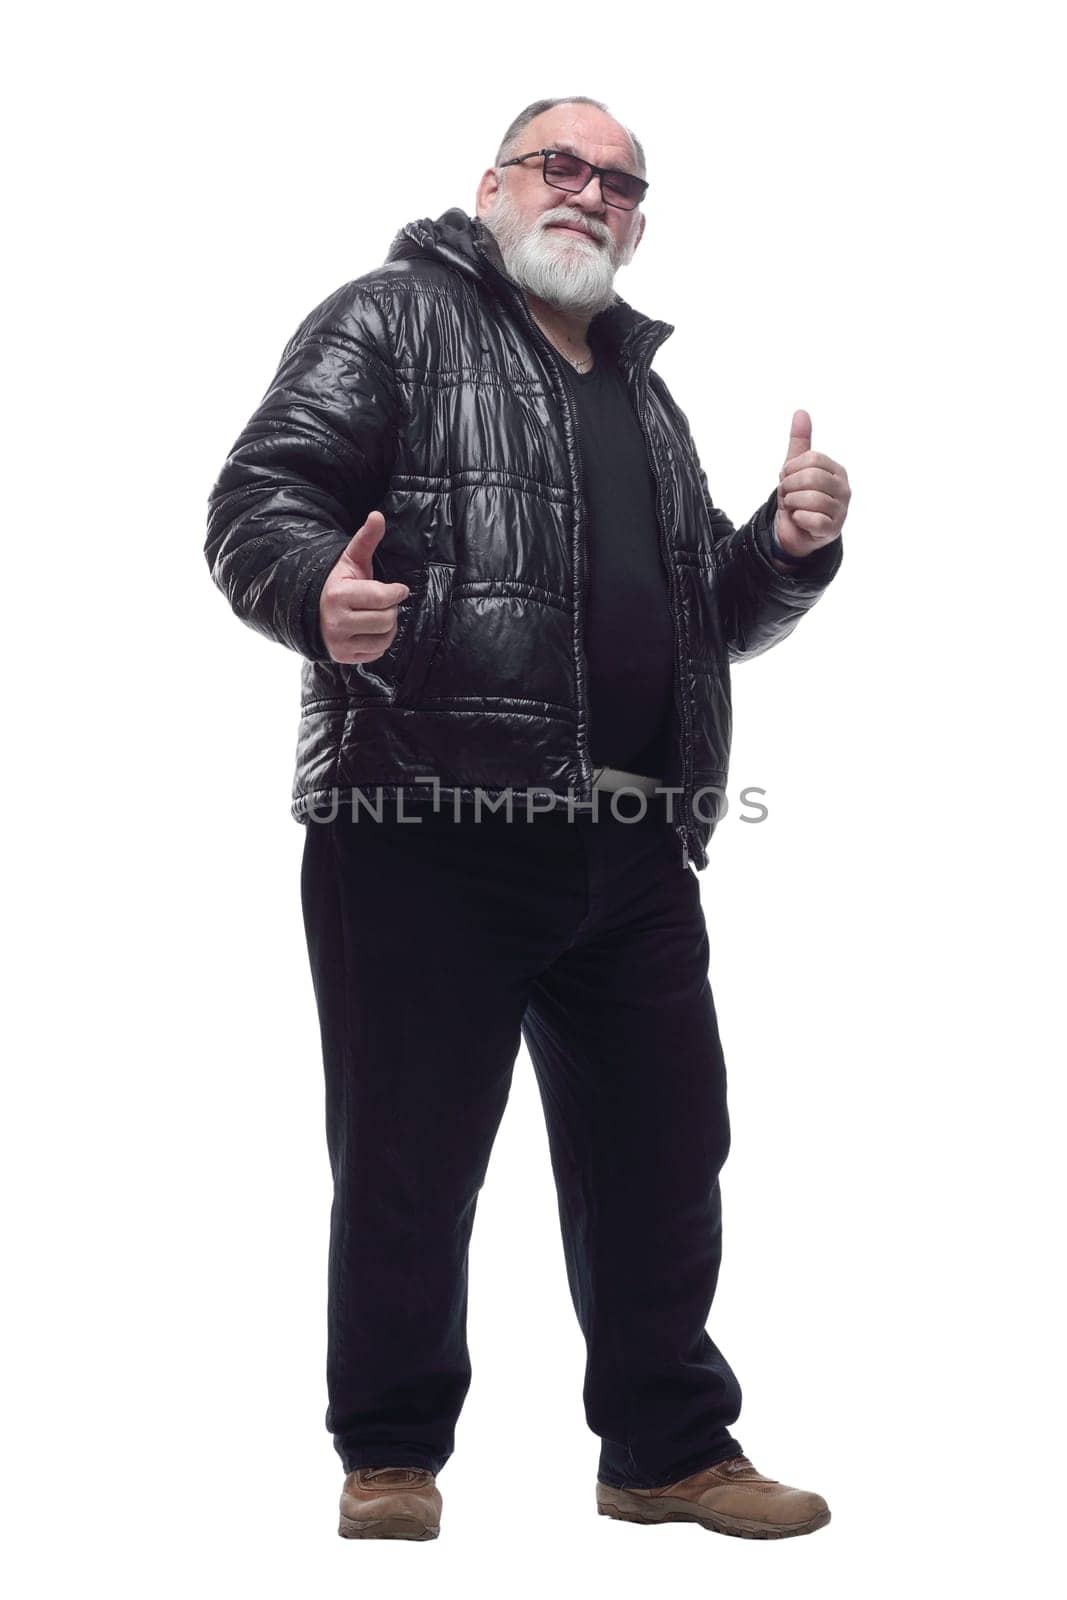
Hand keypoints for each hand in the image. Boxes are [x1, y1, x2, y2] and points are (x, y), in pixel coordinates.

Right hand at [319, 511, 409, 663]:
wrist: (314, 609)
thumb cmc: (339, 582)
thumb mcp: (352, 559)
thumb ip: (366, 538)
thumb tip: (377, 515)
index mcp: (338, 595)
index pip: (382, 597)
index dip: (396, 592)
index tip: (399, 589)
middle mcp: (336, 622)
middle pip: (387, 620)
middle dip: (391, 609)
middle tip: (383, 603)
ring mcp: (338, 643)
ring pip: (384, 638)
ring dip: (388, 627)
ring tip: (378, 616)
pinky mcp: (343, 658)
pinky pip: (377, 653)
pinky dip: (380, 642)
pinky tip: (370, 630)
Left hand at [774, 410, 850, 559]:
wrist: (794, 531)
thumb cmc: (798, 497)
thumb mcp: (795, 468)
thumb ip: (799, 441)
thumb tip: (801, 412)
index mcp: (837, 470)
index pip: (812, 459)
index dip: (791, 469)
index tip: (786, 478)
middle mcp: (843, 489)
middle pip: (811, 478)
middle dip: (790, 487)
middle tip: (788, 495)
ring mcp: (841, 510)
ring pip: (811, 499)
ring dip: (793, 504)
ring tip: (794, 507)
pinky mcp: (832, 530)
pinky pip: (813, 520)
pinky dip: (799, 519)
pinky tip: (800, 520)